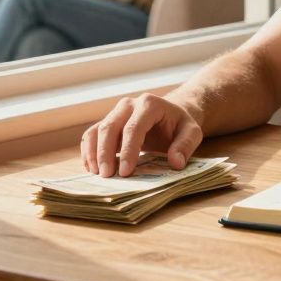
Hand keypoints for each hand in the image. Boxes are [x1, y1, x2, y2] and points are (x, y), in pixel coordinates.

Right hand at [81, 93, 203, 176]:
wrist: (170, 114)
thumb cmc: (180, 124)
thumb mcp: (192, 132)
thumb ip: (185, 145)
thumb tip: (175, 162)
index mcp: (149, 104)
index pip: (134, 128)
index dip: (128, 151)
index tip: (125, 172)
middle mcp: (128, 105)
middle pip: (110, 127)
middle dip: (105, 153)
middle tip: (107, 176)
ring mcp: (116, 113)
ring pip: (97, 131)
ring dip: (93, 153)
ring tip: (97, 174)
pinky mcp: (108, 123)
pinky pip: (92, 135)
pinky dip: (89, 151)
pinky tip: (91, 167)